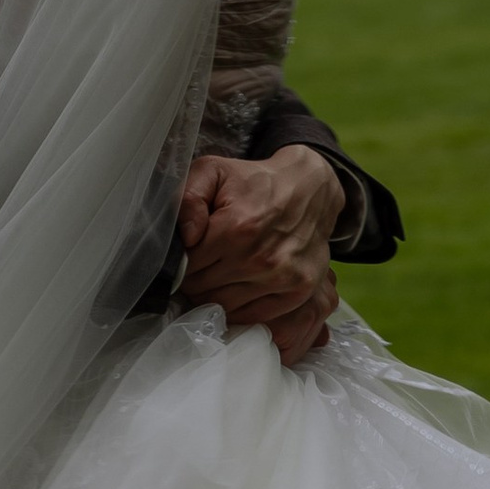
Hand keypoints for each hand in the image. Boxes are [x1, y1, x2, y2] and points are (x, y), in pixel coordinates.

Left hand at [175, 145, 346, 364]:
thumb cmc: (255, 182)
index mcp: (236, 228)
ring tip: (216, 279)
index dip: (181, 264)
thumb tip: (185, 236)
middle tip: (200, 269)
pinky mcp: (298, 291)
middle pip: (204, 290)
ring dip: (214, 297)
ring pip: (226, 307)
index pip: (188, 267)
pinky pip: (255, 317)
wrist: (308, 188)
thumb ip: (188, 197)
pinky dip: (239, 311)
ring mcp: (281, 278)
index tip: (187, 257)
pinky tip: (236, 292)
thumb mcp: (213, 171)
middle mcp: (259, 258)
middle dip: (194, 282)